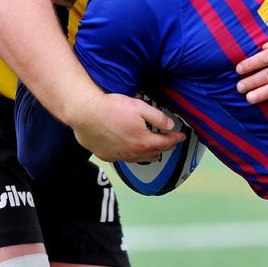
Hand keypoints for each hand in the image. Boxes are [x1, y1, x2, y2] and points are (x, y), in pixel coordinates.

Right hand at [70, 92, 185, 162]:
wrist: (85, 114)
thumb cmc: (111, 108)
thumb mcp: (140, 107)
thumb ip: (158, 117)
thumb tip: (170, 125)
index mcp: (143, 141)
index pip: (165, 142)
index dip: (175, 139)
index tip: (182, 137)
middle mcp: (132, 152)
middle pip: (154, 152)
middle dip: (166, 148)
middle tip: (172, 144)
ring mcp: (119, 156)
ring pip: (140, 159)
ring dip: (150, 155)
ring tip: (156, 154)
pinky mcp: (107, 155)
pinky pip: (124, 159)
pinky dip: (133, 157)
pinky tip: (133, 153)